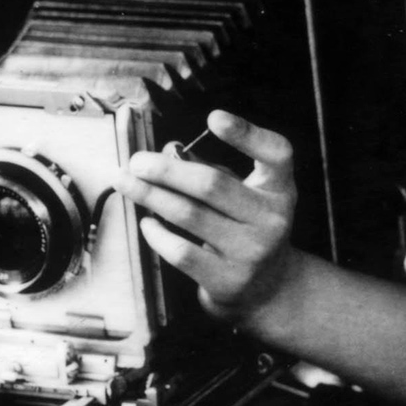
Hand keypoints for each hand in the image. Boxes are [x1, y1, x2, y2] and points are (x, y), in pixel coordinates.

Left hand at [126, 111, 300, 322]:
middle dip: (166, 169)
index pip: (275, 154)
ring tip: (126, 183)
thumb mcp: (246, 197)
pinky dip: (157, 234)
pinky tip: (146, 222)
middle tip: (137, 161)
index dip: (247, 134)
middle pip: (212, 184)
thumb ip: (214, 172)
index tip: (214, 117)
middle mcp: (272, 218)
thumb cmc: (247, 229)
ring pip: (189, 215)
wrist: (269, 288)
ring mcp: (252, 251)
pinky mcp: (228, 279)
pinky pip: (182, 251)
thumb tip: (166, 153)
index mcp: (279, 188)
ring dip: (150, 196)